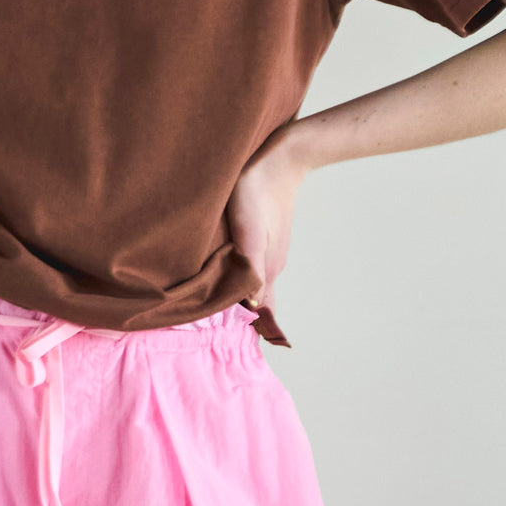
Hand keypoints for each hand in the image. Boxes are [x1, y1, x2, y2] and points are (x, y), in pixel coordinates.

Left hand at [225, 122, 311, 338]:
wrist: (282, 158)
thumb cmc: (257, 190)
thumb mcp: (249, 228)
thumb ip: (250, 264)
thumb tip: (253, 304)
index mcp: (267, 268)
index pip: (264, 312)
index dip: (255, 331)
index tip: (242, 348)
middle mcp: (270, 265)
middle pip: (260, 302)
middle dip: (248, 321)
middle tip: (225, 336)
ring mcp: (270, 250)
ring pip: (257, 284)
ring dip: (244, 299)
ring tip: (223, 312)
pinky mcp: (266, 236)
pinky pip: (255, 267)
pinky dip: (246, 280)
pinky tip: (232, 276)